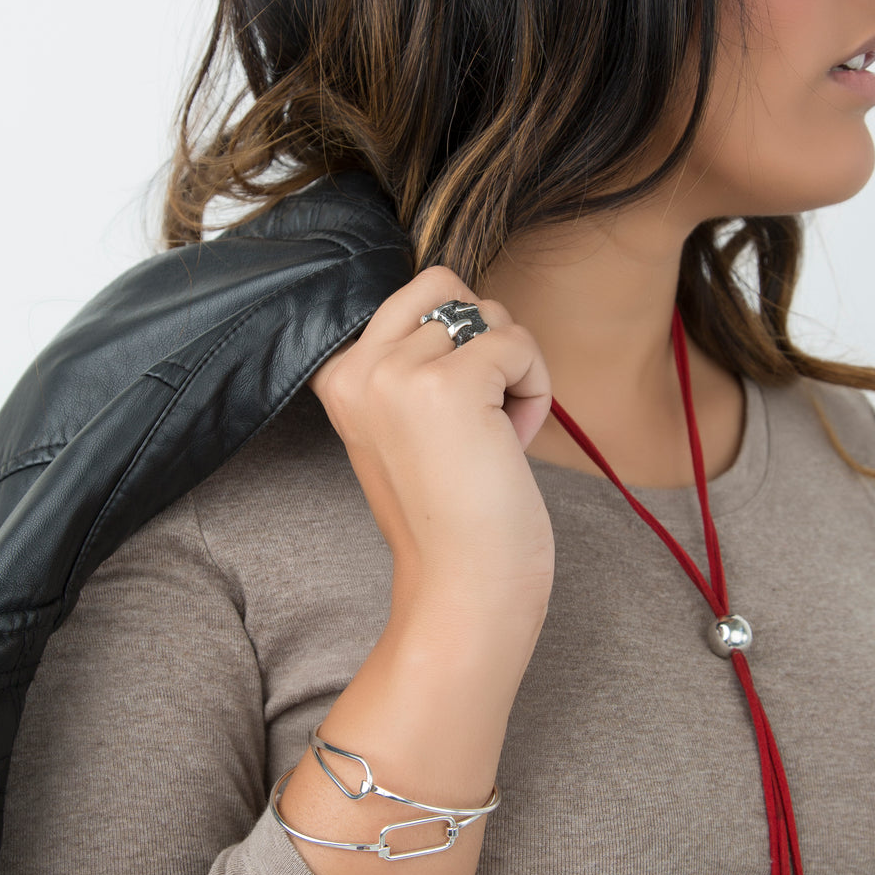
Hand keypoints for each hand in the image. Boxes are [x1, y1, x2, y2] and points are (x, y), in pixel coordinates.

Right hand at [307, 266, 554, 610]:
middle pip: (449, 287)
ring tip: (492, 439)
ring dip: (513, 373)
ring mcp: (400, 372)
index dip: (455, 344)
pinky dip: (535, 391)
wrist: (462, 587)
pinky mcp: (450, 385)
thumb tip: (463, 301)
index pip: (414, 294)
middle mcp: (359, 367)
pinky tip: (510, 444)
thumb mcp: (404, 424)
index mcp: (339, 375)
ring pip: (491, 316)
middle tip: (478, 416)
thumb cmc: (451, 513)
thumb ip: (413, 361)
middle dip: (483, 341)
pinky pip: (520, 345)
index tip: (449, 421)